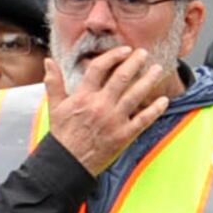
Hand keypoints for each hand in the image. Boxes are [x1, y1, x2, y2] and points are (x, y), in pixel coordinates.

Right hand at [45, 43, 175, 173]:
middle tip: (144, 53)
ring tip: (156, 69)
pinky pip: (143, 120)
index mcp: (83, 97)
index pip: (99, 68)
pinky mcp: (124, 135)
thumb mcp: (55, 106)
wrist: (68, 162)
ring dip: (148, 80)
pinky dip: (155, 110)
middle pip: (121, 77)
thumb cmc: (63, 134)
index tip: (124, 50)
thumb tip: (48, 61)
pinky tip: (163, 100)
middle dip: (135, 62)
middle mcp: (100, 105)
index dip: (113, 56)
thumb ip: (53, 82)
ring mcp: (114, 120)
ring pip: (135, 95)